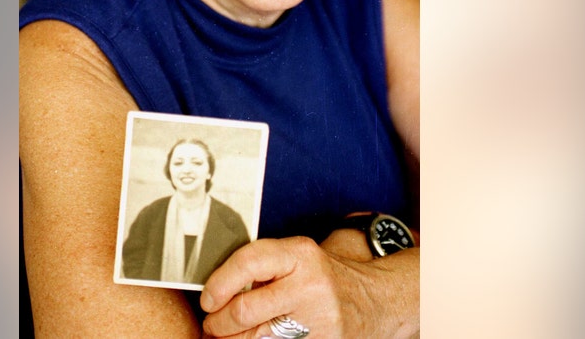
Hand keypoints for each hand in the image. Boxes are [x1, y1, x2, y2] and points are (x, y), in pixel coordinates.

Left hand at [199, 234, 379, 338]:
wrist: (378, 300)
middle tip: (211, 325)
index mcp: (300, 254)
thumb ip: (264, 268)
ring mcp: (318, 319)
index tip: (206, 299)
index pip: (247, 262)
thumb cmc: (326, 278)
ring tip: (227, 337)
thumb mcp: (300, 259)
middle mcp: (310, 285)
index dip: (218, 283)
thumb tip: (215, 289)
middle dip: (218, 323)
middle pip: (244, 310)